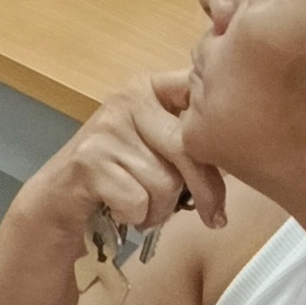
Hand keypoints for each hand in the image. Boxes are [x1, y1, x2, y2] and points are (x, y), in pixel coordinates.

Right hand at [40, 69, 226, 238]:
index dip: (218, 127)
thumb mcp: (156, 146)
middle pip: (187, 147)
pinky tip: (122, 211)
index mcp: (150, 87)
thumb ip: (191, 140)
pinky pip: (138, 200)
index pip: (197, 94)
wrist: (59, 198)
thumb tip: (246, 154)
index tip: (237, 153)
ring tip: (144, 207)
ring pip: (165, 182)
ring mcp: (107, 128)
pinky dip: (136, 217)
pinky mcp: (90, 160)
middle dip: (206, 189)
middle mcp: (128, 99)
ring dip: (160, 209)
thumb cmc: (120, 173)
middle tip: (216, 217)